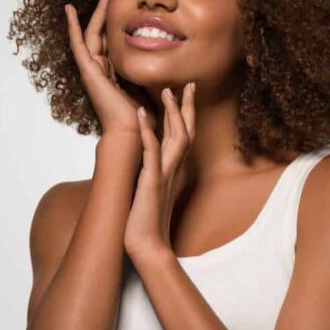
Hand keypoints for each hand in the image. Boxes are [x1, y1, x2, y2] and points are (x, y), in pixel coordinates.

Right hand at [65, 0, 154, 135]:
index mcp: (114, 72)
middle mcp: (101, 69)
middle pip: (101, 31)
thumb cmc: (144, 117)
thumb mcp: (150, 85)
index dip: (116, 20)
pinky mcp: (88, 72)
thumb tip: (167, 55)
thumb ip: (152, 70)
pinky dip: (72, 26)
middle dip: (106, 8)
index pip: (112, 40)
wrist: (133, 134)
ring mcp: (92, 70)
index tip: (124, 2)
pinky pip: (78, 44)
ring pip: (92, 32)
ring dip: (98, 10)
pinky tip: (68, 10)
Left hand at [123, 82, 195, 258]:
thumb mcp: (153, 191)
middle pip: (186, 131)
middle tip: (187, 83)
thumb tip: (149, 161)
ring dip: (171, 113)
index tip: (186, 93)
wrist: (147, 246)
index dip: (186, 114)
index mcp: (175, 170)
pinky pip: (152, 152)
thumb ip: (155, 174)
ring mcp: (165, 175)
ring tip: (165, 90)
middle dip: (186, 106)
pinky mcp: (152, 182)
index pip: (185, 136)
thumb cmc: (147, 222)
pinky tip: (142, 113)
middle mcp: (174, 170)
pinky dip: (148, 131)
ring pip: (175, 138)